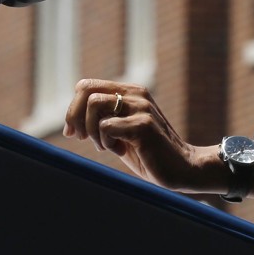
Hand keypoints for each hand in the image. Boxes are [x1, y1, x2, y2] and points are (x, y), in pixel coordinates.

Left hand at [63, 79, 207, 191]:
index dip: (72, 109)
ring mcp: (141, 108)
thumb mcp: (122, 132)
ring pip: (94, 105)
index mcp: (130, 92)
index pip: (86, 86)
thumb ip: (103, 120)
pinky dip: (107, 143)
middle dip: (75, 118)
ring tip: (107, 146)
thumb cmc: (149, 153)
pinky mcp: (143, 125)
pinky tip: (122, 151)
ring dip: (92, 131)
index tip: (74, 133)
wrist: (182, 168)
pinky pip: (107, 127)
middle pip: (86, 92)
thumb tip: (71, 122)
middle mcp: (136, 94)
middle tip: (81, 139)